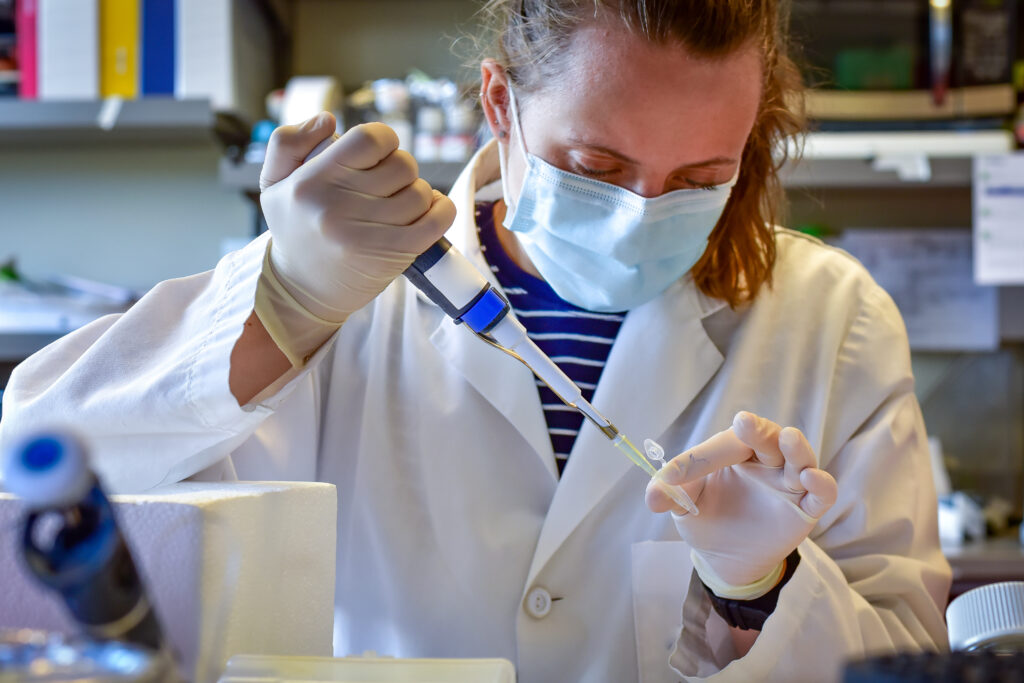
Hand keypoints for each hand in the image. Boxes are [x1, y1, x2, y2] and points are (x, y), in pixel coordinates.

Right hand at [259, 113, 455, 321]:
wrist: (303, 291)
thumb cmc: (295, 229)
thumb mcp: (273, 183)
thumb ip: (289, 142)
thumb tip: (328, 119)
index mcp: (311, 181)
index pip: (369, 138)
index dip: (384, 140)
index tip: (379, 154)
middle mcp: (338, 206)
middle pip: (402, 164)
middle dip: (401, 169)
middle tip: (388, 184)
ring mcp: (368, 233)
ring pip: (421, 192)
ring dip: (417, 194)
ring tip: (399, 204)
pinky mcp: (394, 255)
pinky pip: (438, 219)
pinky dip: (441, 210)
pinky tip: (428, 212)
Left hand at [645, 411, 837, 591]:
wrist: (725, 558)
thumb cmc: (706, 518)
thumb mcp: (684, 505)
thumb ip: (672, 493)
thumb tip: (653, 497)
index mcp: (731, 452)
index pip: (723, 445)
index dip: (700, 459)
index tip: (673, 477)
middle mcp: (763, 461)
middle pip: (767, 438)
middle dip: (758, 430)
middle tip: (744, 422)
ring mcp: (787, 483)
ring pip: (800, 458)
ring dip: (796, 448)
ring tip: (788, 438)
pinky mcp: (805, 509)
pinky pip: (821, 494)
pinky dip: (822, 484)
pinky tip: (812, 478)